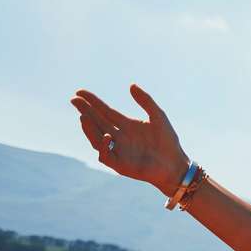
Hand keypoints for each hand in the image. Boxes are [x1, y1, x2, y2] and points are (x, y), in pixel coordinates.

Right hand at [71, 84, 190, 196]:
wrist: (175, 165)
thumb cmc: (168, 142)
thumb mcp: (158, 117)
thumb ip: (146, 101)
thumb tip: (131, 85)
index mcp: (126, 125)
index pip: (104, 111)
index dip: (92, 101)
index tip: (80, 92)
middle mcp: (118, 137)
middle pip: (97, 121)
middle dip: (85, 111)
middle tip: (74, 100)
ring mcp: (117, 150)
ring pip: (96, 137)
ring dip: (89, 128)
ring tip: (83, 116)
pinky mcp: (119, 164)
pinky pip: (105, 154)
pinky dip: (103, 145)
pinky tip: (106, 135)